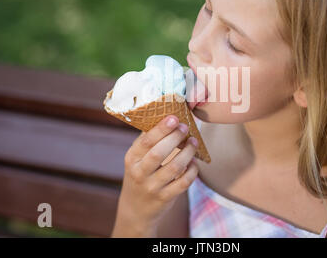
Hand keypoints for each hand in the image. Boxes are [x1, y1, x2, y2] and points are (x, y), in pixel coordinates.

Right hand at [111, 115, 198, 236]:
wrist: (135, 210)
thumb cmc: (140, 176)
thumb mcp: (136, 160)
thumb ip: (148, 142)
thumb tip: (166, 116)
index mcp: (131, 159)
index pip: (146, 141)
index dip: (161, 128)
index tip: (174, 118)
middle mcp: (139, 173)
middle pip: (159, 153)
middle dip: (175, 138)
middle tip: (185, 128)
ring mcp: (152, 187)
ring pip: (174, 167)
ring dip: (187, 152)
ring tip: (193, 142)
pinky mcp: (165, 198)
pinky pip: (183, 183)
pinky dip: (192, 171)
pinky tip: (194, 163)